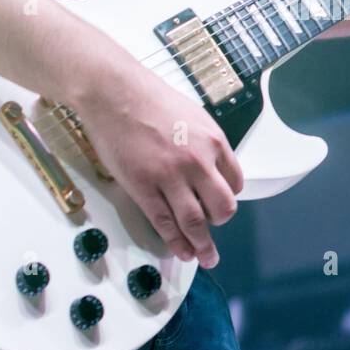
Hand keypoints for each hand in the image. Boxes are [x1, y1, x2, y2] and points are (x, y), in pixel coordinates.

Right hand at [66, 50, 242, 268]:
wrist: (114, 92)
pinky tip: (182, 251)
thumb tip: (210, 167)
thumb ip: (204, 144)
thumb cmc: (149, 98)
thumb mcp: (193, 115)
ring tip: (206, 257)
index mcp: (214, 142)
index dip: (227, 196)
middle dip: (219, 221)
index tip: (219, 203)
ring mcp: (170, 177)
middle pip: (222, 207)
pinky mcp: (144, 187)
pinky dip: (176, 241)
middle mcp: (198, 161)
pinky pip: (165, 223)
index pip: (235, 183)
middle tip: (213, 229)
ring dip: (203, 245)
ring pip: (195, 222)